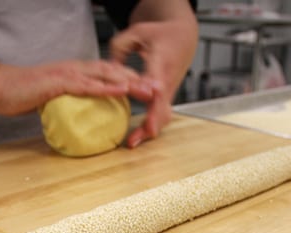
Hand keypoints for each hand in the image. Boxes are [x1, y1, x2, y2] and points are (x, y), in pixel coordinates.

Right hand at [0, 59, 159, 115]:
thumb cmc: (21, 95)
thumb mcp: (52, 101)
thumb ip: (68, 105)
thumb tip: (80, 120)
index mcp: (76, 73)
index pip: (108, 74)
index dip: (129, 79)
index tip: (147, 89)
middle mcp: (76, 69)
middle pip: (114, 71)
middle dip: (138, 79)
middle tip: (157, 88)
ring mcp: (68, 73)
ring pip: (106, 75)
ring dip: (129, 81)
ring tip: (148, 88)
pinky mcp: (59, 81)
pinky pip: (88, 84)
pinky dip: (107, 86)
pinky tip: (122, 89)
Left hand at [110, 14, 197, 147]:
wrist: (182, 38)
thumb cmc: (159, 34)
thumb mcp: (137, 32)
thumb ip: (119, 47)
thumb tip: (108, 69)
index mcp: (161, 62)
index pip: (157, 82)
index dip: (152, 94)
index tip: (147, 106)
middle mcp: (166, 80)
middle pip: (162, 107)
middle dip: (150, 124)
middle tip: (132, 141)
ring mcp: (168, 91)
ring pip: (163, 115)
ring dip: (150, 130)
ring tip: (132, 142)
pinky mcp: (165, 96)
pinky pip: (161, 114)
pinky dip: (151, 126)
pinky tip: (138, 136)